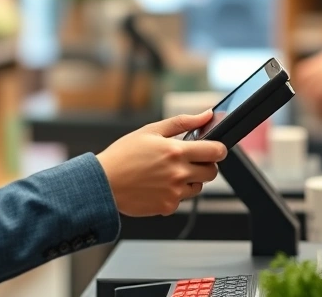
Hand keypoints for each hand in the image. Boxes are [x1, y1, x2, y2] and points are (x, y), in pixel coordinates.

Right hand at [96, 111, 227, 216]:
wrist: (103, 182)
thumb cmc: (123, 155)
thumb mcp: (151, 130)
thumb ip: (182, 122)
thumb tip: (206, 115)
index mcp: (176, 151)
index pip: (216, 151)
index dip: (219, 149)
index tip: (214, 149)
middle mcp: (178, 173)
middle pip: (212, 172)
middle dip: (205, 165)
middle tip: (188, 160)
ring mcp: (174, 192)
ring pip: (198, 187)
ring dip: (190, 179)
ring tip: (167, 173)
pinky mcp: (167, 206)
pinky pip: (181, 199)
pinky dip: (174, 192)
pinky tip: (157, 185)